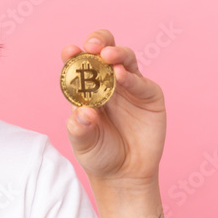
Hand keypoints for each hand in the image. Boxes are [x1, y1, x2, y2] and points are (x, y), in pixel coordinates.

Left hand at [61, 30, 165, 187]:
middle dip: (98, 42)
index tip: (69, 51)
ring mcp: (130, 86)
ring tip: (107, 55)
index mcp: (86, 87)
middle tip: (92, 46)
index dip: (73, 54)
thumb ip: (80, 128)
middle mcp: (108, 82)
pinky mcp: (149, 96)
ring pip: (124, 59)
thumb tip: (83, 112)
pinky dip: (131, 77)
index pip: (78, 64)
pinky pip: (141, 82)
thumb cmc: (99, 154)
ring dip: (116, 53)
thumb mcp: (83, 143)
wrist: (125, 175)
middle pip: (104, 51)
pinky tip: (121, 76)